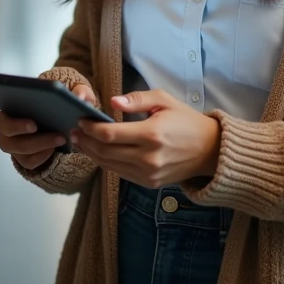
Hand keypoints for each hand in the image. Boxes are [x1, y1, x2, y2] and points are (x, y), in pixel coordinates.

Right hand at [0, 82, 97, 170]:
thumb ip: (77, 90)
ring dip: (42, 146)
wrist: (56, 117)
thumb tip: (81, 98)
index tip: (34, 124)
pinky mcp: (22, 157)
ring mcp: (13, 145)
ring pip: (21, 151)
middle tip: (56, 135)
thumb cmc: (57, 100)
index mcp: (6, 111)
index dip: (15, 123)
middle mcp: (5, 130)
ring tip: (61, 138)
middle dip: (33, 138)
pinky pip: (29, 162)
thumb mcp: (69, 91)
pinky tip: (54, 148)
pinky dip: (42, 156)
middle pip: (9, 139)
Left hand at [71, 90, 220, 188]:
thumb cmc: (186, 120)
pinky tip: (98, 153)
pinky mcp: (149, 183)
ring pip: (109, 165)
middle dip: (86, 141)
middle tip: (73, 131)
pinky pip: (120, 173)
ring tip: (80, 142)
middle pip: (105, 151)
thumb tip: (112, 101)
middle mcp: (149, 158)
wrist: (210, 150)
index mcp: (152, 134)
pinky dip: (106, 163)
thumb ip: (136, 99)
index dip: (90, 128)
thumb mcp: (164, 100)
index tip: (80, 120)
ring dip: (92, 154)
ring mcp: (149, 173)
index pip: (110, 134)